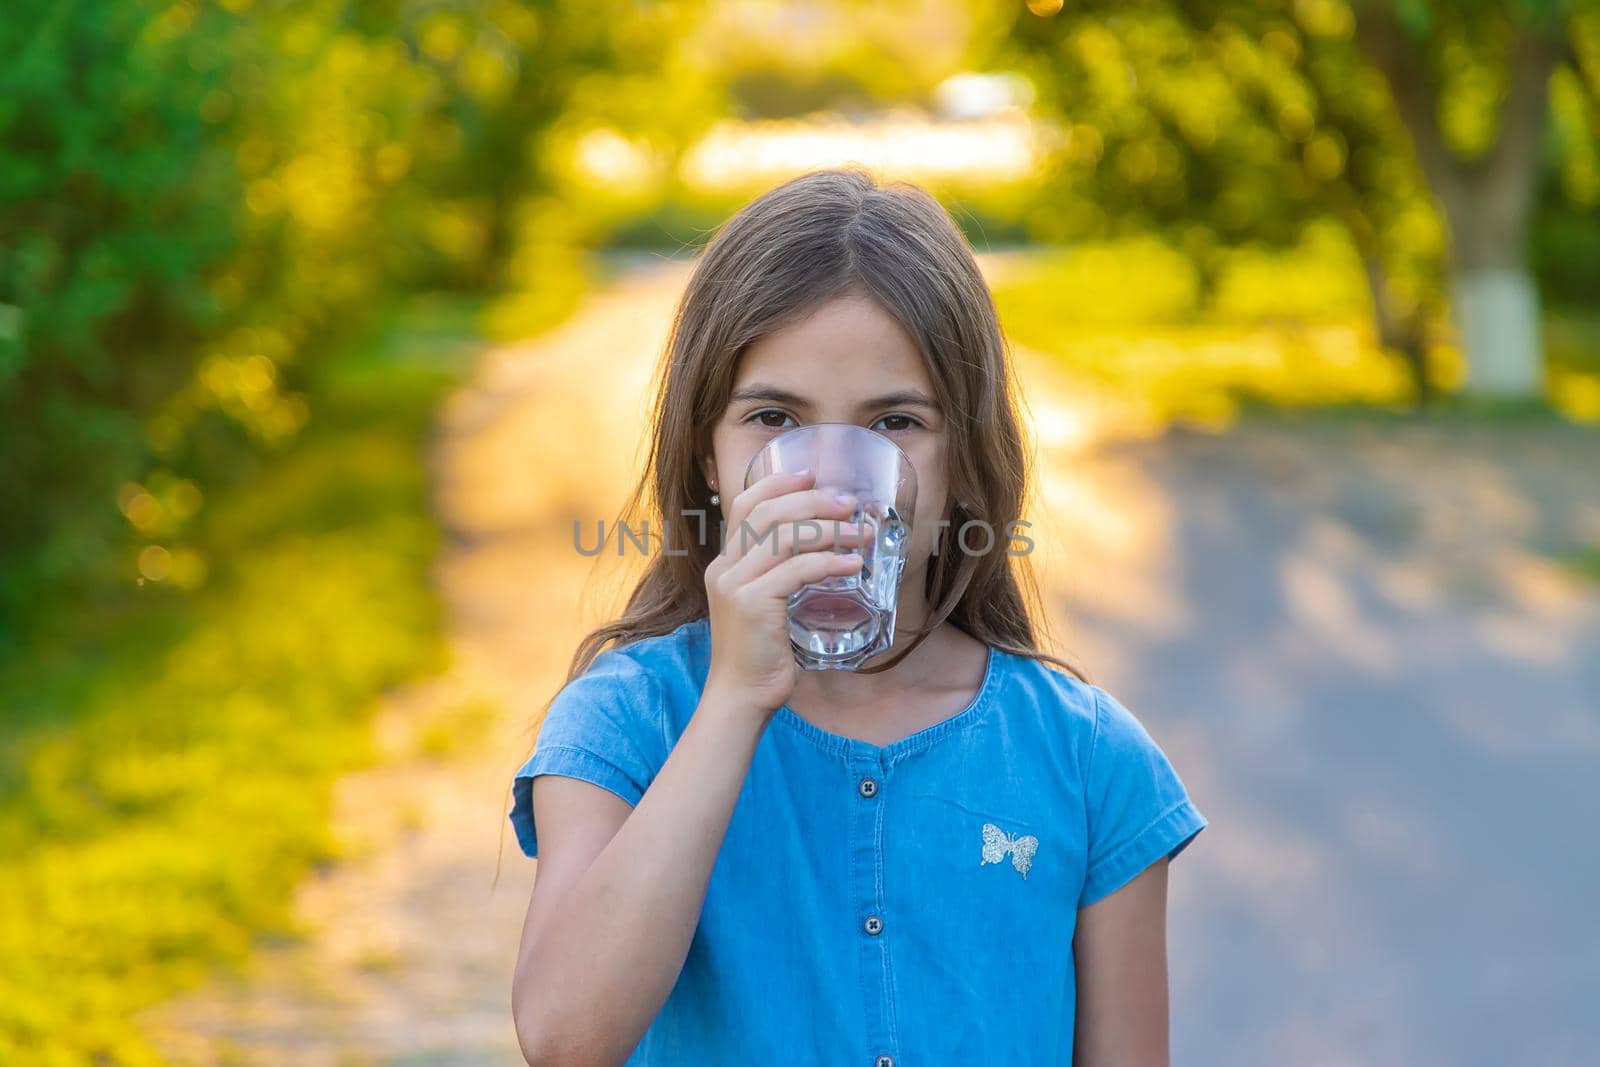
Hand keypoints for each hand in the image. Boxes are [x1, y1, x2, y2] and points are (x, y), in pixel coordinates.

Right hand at [702, 468, 864, 714]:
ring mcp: (735, 584)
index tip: (810, 474)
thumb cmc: (761, 655)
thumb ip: (778, 576)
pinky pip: (797, 570)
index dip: (776, 483)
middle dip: (813, 501)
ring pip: (785, 536)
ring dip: (830, 530)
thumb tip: (821, 550)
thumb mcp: (764, 606)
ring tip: (862, 533)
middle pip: (767, 513)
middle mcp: (724, 568)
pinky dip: (830, 562)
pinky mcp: (751, 604)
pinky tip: (854, 566)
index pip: (744, 505)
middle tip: (849, 503)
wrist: (741, 697)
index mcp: (724, 563)